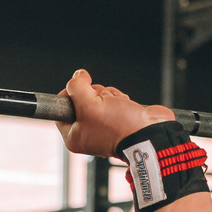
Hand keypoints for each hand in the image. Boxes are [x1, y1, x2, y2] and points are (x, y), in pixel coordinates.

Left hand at [55, 69, 174, 158]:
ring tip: (117, 107)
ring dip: (108, 95)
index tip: (81, 92)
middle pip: (81, 99)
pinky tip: (124, 107)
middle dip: (95, 95)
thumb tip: (78, 76)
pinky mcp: (117, 117)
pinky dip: (119, 98)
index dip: (70, 95)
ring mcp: (102, 125)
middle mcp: (86, 132)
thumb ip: (77, 87)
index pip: (61, 108)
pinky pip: (111, 98)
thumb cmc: (120, 126)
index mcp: (74, 136)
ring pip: (98, 96)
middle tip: (104, 104)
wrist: (150, 133)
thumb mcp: (89, 104)